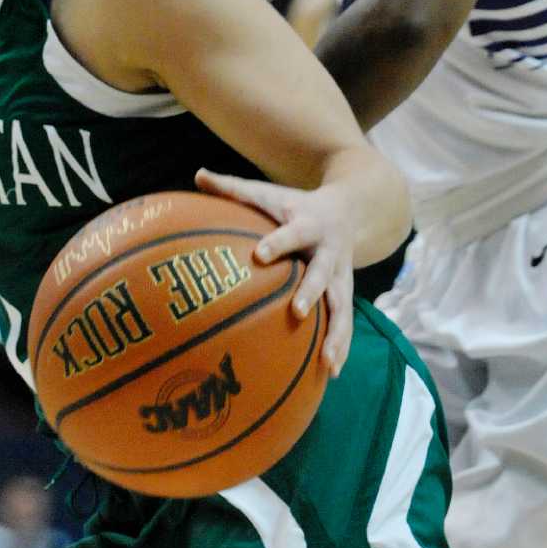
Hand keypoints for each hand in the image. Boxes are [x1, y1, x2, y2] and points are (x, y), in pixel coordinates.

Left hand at [196, 165, 352, 374]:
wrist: (350, 209)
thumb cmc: (294, 205)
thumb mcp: (268, 193)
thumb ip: (233, 188)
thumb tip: (197, 174)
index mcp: (307, 225)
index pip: (291, 233)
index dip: (277, 242)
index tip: (259, 254)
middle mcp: (328, 252)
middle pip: (321, 273)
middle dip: (311, 292)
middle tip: (297, 311)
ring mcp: (341, 275)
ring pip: (341, 305)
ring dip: (336, 333)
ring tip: (326, 360)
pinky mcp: (346, 293)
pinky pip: (345, 322)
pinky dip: (340, 346)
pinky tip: (330, 373)